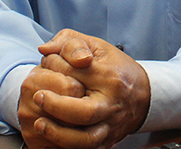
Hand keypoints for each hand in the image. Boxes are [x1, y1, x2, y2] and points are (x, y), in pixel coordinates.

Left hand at [25, 29, 151, 148]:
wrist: (143, 96)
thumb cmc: (115, 69)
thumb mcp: (97, 47)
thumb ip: (70, 42)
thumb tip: (45, 50)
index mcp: (110, 77)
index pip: (79, 72)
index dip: (56, 66)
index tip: (46, 63)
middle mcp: (112, 104)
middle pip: (86, 112)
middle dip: (57, 106)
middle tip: (38, 96)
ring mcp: (110, 126)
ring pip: (86, 139)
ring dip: (59, 134)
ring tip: (39, 123)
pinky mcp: (106, 142)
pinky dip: (66, 147)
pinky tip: (50, 139)